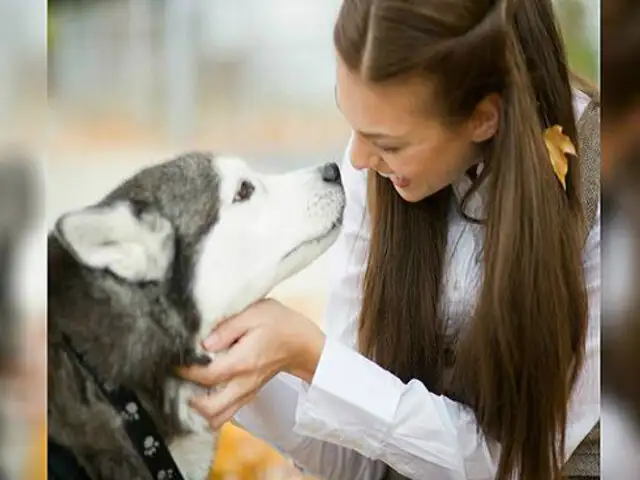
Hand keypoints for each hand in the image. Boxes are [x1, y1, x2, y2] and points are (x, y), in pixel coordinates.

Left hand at [179, 298, 325, 428]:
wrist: (301, 341)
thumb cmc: (279, 323)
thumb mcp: (254, 313)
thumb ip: (227, 327)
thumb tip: (204, 343)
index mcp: (243, 362)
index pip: (207, 376)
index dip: (185, 371)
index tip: (173, 361)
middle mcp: (244, 383)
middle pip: (211, 410)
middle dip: (189, 400)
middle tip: (178, 382)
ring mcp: (247, 392)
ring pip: (219, 418)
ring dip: (200, 410)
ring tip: (188, 390)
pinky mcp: (248, 394)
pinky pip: (227, 413)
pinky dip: (211, 409)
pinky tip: (202, 392)